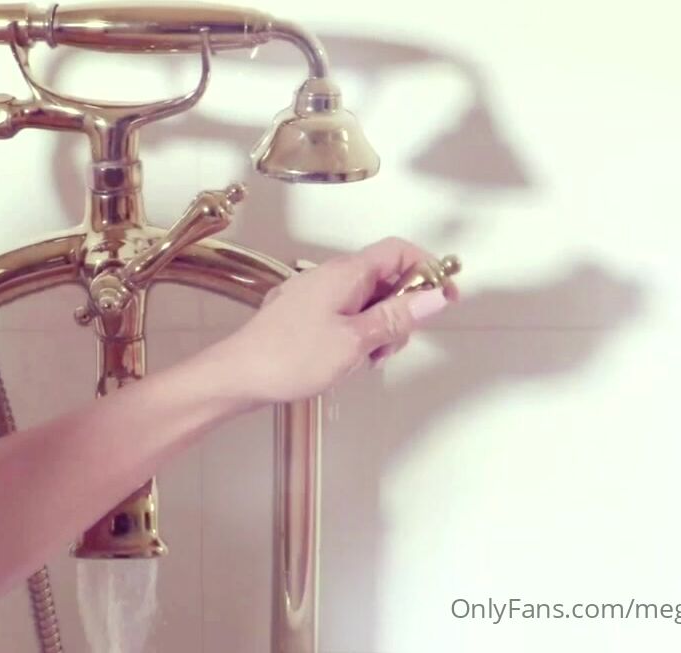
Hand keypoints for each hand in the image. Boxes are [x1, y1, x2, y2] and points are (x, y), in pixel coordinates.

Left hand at [207, 237, 453, 405]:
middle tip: (391, 342)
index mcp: (345, 273)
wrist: (238, 376)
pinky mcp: (304, 315)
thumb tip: (434, 296)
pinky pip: (345, 316)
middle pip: (385, 278)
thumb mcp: (355, 340)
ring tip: (363, 357)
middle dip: (401, 310)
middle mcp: (329, 277)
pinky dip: (355, 335)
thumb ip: (397, 317)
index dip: (427, 270)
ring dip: (377, 329)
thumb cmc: (287, 358)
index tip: (443, 298)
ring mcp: (314, 295)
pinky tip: (345, 360)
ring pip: (366, 302)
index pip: (399, 251)